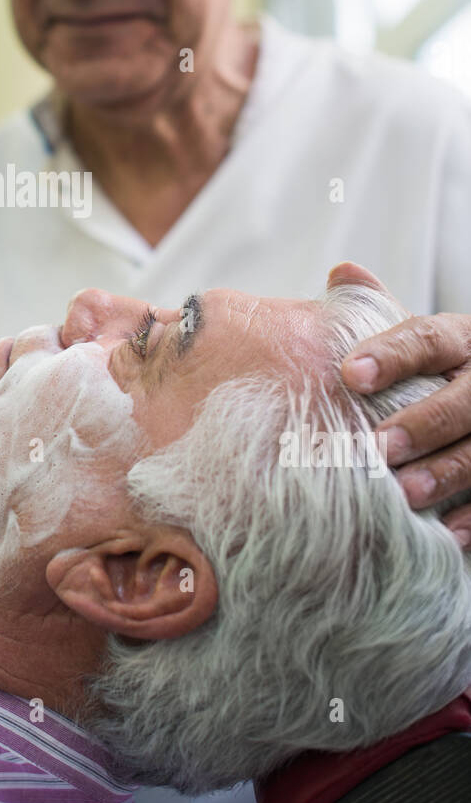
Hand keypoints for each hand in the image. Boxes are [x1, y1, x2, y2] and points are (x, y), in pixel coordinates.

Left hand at [341, 311, 470, 547]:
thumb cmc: (438, 374)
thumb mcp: (420, 341)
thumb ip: (380, 314)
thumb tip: (343, 271)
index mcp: (463, 339)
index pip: (428, 338)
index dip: (392, 355)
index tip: (350, 374)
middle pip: (466, 397)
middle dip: (425, 422)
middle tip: (381, 446)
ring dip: (450, 470)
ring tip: (407, 493)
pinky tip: (446, 531)